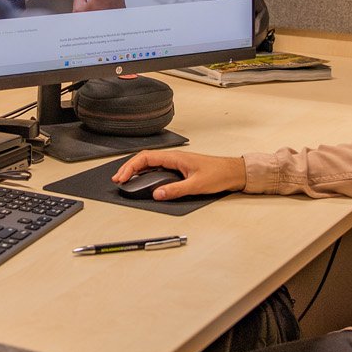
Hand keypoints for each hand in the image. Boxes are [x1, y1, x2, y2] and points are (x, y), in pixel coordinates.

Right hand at [111, 150, 245, 199]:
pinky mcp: (179, 169)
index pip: (146, 158)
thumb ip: (175, 190)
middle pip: (145, 159)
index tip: (122, 177)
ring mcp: (176, 163)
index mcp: (175, 157)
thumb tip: (157, 194)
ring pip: (150, 164)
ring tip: (126, 180)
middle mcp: (174, 158)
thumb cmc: (219, 174)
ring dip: (137, 171)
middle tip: (118, 180)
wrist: (233, 172)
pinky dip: (147, 174)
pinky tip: (143, 181)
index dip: (131, 166)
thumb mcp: (196, 185)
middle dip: (129, 169)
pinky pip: (158, 169)